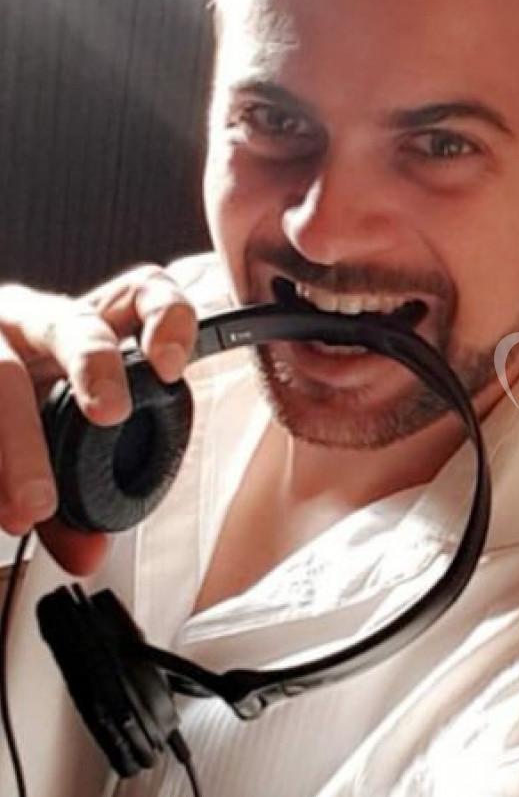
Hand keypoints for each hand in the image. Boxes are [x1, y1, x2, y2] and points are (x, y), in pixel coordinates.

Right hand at [0, 265, 196, 574]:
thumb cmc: (13, 409)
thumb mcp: (50, 438)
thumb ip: (76, 496)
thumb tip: (87, 554)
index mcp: (83, 331)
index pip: (142, 293)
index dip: (168, 318)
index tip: (172, 367)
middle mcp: (30, 322)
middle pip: (73, 322)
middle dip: (95, 364)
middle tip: (110, 415)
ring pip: (0, 371)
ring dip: (19, 442)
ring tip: (31, 506)